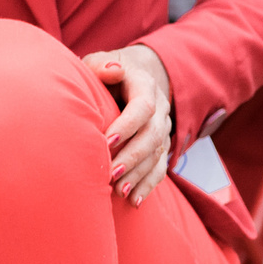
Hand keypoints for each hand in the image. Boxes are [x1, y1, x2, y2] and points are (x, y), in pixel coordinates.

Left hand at [82, 43, 172, 205]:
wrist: (132, 76)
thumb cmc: (105, 72)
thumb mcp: (98, 61)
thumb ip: (101, 65)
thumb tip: (114, 70)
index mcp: (145, 85)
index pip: (143, 107)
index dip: (127, 125)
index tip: (107, 141)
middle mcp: (160, 107)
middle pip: (153, 135)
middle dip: (133, 156)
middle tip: (111, 173)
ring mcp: (163, 128)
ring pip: (158, 154)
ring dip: (140, 175)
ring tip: (120, 192)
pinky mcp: (161, 145)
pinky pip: (160, 168)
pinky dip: (148, 185)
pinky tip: (135, 202)